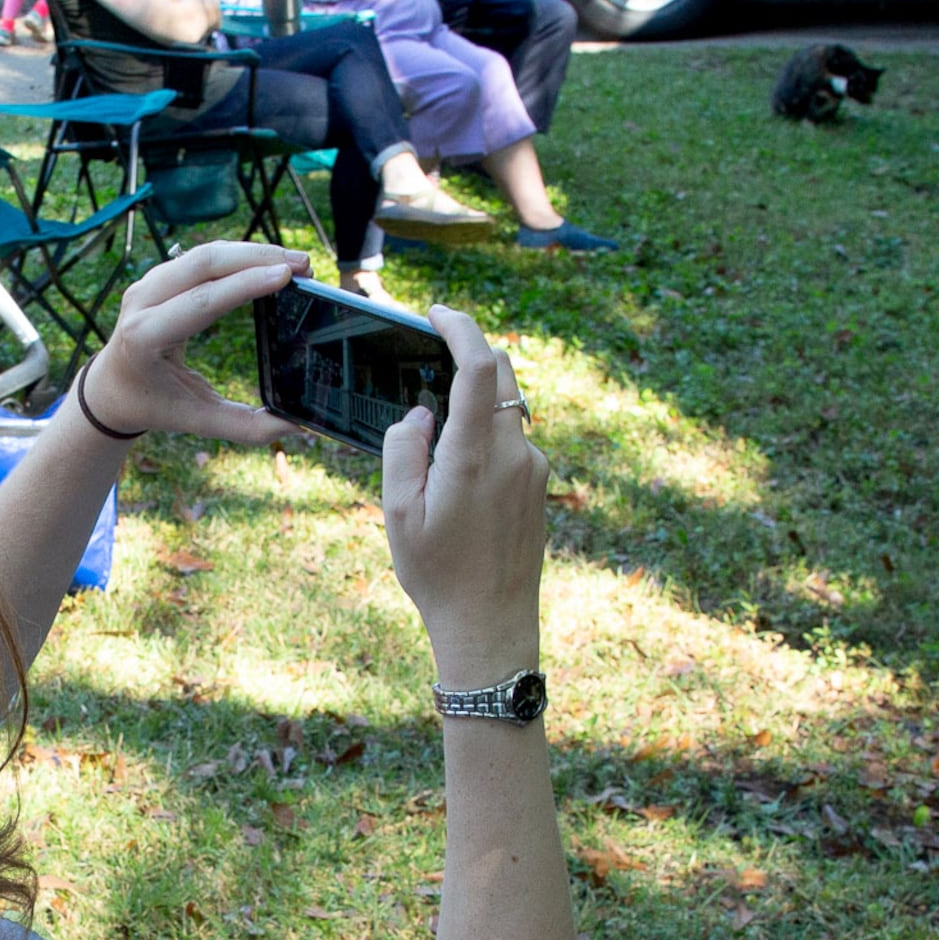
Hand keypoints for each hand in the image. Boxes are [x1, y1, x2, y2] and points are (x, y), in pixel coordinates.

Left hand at [83, 242, 304, 448]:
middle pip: (203, 263)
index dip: (244, 285)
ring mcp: (148, 283)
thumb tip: (296, 426)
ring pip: (205, 253)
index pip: (200, 301)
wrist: (110, 387)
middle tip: (303, 265)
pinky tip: (269, 263)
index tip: (286, 275)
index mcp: (144, 337)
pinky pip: (202, 256)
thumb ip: (245, 426)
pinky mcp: (159, 276)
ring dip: (252, 252)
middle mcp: (141, 303)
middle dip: (257, 257)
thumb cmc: (153, 404)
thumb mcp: (196, 420)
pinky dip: (238, 255)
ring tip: (295, 264)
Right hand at [379, 303, 544, 682]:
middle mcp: (513, 454)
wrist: (491, 626)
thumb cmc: (438, 575)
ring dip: (475, 400)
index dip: (460, 326)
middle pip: (502, 374)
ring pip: (508, 407)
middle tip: (431, 355)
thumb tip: (419, 415)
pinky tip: (460, 472)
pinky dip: (487, 432)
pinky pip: (513, 439)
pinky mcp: (540, 484)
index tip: (437, 313)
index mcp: (474, 456)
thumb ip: (402, 450)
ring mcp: (533, 468)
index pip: (478, 366)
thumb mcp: (398, 514)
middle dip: (469, 352)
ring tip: (437, 434)